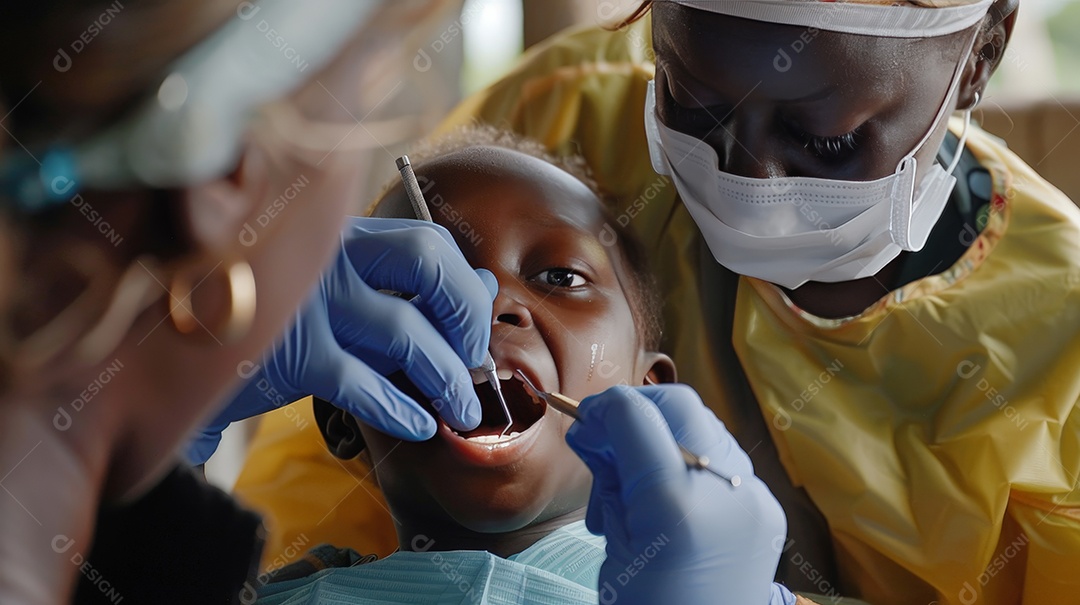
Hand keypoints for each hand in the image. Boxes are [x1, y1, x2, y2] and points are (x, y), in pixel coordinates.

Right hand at [187, 217, 496, 463]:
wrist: (175, 358)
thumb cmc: (272, 326)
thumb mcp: (342, 297)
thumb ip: (409, 288)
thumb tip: (486, 284)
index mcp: (340, 236)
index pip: (428, 242)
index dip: (465, 288)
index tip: (473, 330)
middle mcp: (326, 256)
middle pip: (428, 263)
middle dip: (467, 319)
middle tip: (473, 364)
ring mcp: (308, 301)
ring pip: (407, 333)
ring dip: (446, 380)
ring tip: (459, 410)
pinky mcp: (289, 354)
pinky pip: (365, 384)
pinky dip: (401, 410)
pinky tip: (418, 424)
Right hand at [566, 384, 793, 604]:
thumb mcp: (615, 546)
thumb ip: (609, 481)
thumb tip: (595, 432)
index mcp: (675, 506)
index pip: (636, 416)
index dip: (604, 409)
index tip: (586, 422)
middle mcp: (723, 491)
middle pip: (677, 406)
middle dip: (636, 414)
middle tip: (606, 445)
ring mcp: (753, 498)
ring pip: (703, 426)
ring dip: (663, 436)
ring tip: (636, 483)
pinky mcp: (766, 509)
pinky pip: (724, 459)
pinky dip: (690, 461)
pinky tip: (669, 497)